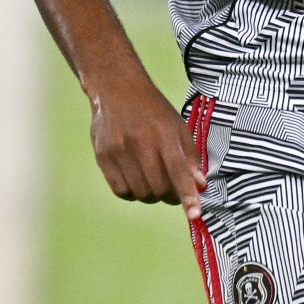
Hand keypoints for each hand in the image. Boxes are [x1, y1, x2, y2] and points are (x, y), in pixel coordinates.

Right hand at [86, 70, 207, 213]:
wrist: (116, 88)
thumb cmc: (153, 109)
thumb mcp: (177, 126)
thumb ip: (189, 156)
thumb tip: (200, 185)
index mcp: (163, 133)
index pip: (178, 171)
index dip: (187, 195)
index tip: (195, 214)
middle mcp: (140, 142)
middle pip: (159, 188)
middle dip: (170, 195)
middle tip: (172, 188)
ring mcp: (119, 151)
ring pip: (141, 193)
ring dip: (151, 195)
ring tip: (152, 179)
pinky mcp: (103, 157)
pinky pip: (121, 191)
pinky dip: (132, 192)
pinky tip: (135, 179)